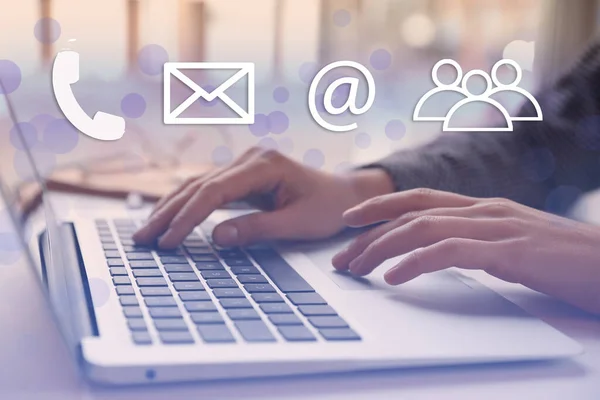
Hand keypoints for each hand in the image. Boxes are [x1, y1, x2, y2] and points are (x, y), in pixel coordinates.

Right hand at [133, 148, 393, 248]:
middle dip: (169, 213)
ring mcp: (244, 164)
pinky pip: (208, 189)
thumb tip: (215, 237)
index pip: (214, 191)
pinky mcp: (243, 176)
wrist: (345, 193)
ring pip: (198, 185)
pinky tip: (168, 218)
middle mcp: (249, 159)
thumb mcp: (297, 223)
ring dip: (171, 208)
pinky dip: (186, 205)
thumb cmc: (327, 208)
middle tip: (142, 239)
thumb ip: (257, 229)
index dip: (188, 217)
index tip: (169, 242)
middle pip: (198, 185)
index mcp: (264, 165)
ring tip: (146, 232)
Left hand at [332, 188, 599, 314]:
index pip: (419, 199)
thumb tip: (440, 252)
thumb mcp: (511, 245)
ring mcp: (497, 227)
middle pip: (410, 214)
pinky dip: (417, 262)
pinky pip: (452, 252)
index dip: (380, 206)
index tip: (348, 222)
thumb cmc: (564, 260)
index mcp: (483, 207)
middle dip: (369, 235)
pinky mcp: (511, 251)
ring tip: (357, 269)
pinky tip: (396, 278)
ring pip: (423, 228)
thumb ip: (477, 241)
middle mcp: (484, 210)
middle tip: (341, 259)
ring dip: (383, 248)